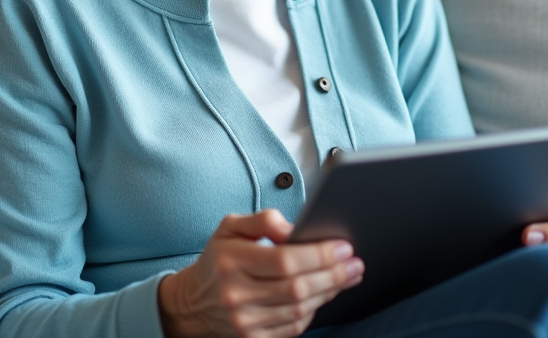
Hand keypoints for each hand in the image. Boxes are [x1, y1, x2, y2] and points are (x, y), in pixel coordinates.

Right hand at [158, 209, 363, 337]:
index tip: (343, 247)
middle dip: (333, 274)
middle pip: (297, 288)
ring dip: (329, 292)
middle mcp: (237, 295)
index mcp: (231, 262)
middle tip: (355, 263)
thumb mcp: (231, 227)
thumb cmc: (219, 260)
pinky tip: (324, 294)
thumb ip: (263, 220)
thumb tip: (295, 229)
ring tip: (347, 276)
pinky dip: (313, 310)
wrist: (192, 304)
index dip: (319, 255)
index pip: (284, 260)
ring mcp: (245, 322)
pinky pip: (294, 327)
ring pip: (300, 309)